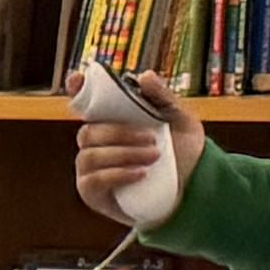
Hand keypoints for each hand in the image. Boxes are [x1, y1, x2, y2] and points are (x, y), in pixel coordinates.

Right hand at [75, 77, 206, 227]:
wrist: (192, 190)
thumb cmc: (182, 154)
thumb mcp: (180, 120)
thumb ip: (162, 98)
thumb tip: (144, 76)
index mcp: (111, 122)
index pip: (85, 103)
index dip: (77, 90)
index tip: (78, 79)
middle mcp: (95, 144)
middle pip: (88, 131)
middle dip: (119, 134)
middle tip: (152, 139)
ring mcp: (90, 169)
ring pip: (90, 155)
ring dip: (124, 154)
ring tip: (155, 157)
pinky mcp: (92, 193)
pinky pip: (94, 180)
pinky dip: (118, 174)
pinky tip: (141, 174)